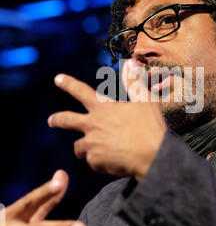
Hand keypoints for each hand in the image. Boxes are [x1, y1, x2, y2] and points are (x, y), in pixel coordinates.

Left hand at [48, 59, 166, 180]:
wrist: (154, 155)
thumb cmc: (151, 127)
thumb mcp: (145, 100)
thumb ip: (134, 82)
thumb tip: (131, 63)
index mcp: (103, 108)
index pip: (81, 91)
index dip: (68, 84)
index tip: (57, 79)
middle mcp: (93, 124)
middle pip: (67, 120)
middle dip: (57, 120)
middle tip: (51, 121)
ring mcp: (92, 144)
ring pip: (79, 147)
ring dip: (83, 148)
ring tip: (89, 152)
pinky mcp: (95, 161)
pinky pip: (93, 162)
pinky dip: (100, 163)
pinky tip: (113, 162)